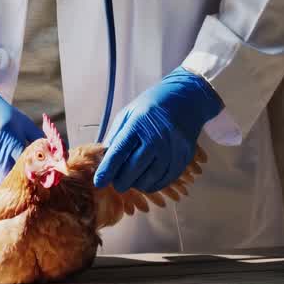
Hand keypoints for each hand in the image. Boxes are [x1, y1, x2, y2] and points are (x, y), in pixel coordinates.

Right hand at [0, 81, 42, 195]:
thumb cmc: (3, 115)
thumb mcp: (23, 123)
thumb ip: (38, 139)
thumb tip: (58, 154)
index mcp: (10, 137)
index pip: (22, 165)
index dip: (27, 176)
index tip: (30, 181)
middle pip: (5, 178)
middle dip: (12, 186)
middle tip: (16, 190)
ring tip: (1, 191)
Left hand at [93, 67, 222, 192]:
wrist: (185, 99)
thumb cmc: (151, 106)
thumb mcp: (128, 114)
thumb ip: (116, 136)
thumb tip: (104, 160)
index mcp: (138, 123)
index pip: (119, 152)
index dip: (107, 170)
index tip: (99, 182)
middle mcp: (157, 137)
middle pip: (134, 169)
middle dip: (121, 181)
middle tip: (116, 183)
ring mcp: (173, 148)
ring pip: (151, 178)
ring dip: (137, 185)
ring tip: (131, 182)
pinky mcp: (184, 156)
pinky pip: (167, 179)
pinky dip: (154, 184)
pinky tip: (147, 181)